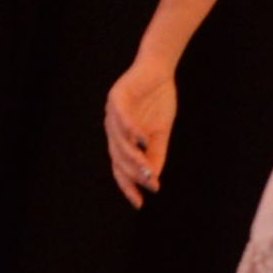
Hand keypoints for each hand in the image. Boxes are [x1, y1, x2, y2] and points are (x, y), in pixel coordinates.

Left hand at [105, 55, 176, 204]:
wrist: (160, 69)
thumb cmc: (158, 101)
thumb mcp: (160, 133)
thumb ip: (154, 154)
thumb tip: (152, 179)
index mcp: (121, 139)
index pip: (120, 167)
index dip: (128, 185)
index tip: (139, 202)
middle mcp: (112, 129)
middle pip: (118, 157)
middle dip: (134, 173)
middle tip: (150, 184)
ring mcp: (112, 113)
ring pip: (118, 141)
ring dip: (133, 156)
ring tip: (147, 169)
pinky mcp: (116, 96)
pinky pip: (121, 117)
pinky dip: (131, 129)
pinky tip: (142, 139)